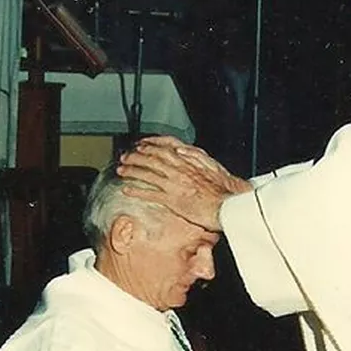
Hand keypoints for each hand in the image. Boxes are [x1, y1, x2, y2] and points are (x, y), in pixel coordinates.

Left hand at [118, 136, 251, 231]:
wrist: (229, 206)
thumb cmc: (225, 189)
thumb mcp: (213, 165)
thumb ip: (196, 155)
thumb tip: (181, 149)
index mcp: (189, 160)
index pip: (164, 147)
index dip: (150, 145)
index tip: (141, 144)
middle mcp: (179, 170)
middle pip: (152, 158)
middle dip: (136, 156)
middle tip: (125, 156)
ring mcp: (174, 184)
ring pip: (148, 174)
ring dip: (132, 170)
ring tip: (121, 169)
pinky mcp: (172, 200)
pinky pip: (150, 193)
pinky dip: (137, 190)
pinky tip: (127, 189)